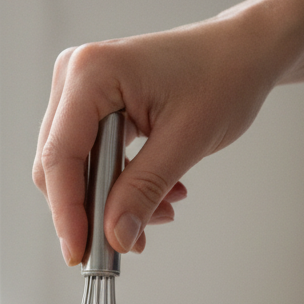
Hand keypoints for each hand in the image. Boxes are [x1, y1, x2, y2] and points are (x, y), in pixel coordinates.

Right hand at [32, 10, 284, 264]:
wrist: (244, 51)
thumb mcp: (186, 141)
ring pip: (75, 168)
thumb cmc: (224, 76)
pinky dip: (120, 185)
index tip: (79, 253)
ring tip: (161, 210)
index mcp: (91, 74)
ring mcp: (81, 90)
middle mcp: (75, 77)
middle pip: (59, 166)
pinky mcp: (93, 105)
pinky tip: (158, 193)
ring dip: (112, 200)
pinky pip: (92, 159)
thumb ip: (144, 190)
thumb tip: (115, 237)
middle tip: (127, 242)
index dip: (66, 212)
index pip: (60, 157)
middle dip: (92, 210)